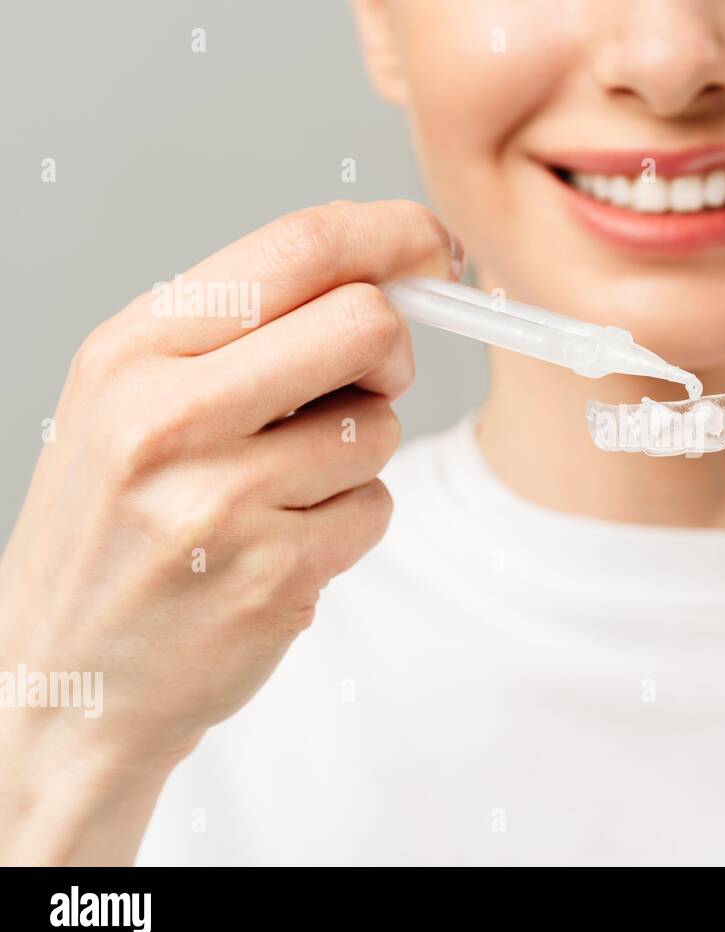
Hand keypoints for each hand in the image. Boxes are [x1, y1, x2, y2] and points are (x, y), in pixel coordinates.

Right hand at [0, 200, 460, 862]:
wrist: (66, 680)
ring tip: (279, 490)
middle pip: (366, 325)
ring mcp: (223, 502)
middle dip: (390, 353)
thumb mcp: (133, 399)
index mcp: (133, 351)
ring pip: (381, 426)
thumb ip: (245, 329)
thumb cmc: (113, 529)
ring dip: (357, 454)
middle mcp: (170, 417)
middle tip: (364, 383)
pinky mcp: (275, 576)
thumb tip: (387, 273)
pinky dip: (349, 522)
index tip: (436, 249)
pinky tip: (281, 545)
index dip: (394, 236)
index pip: (299, 247)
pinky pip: (376, 508)